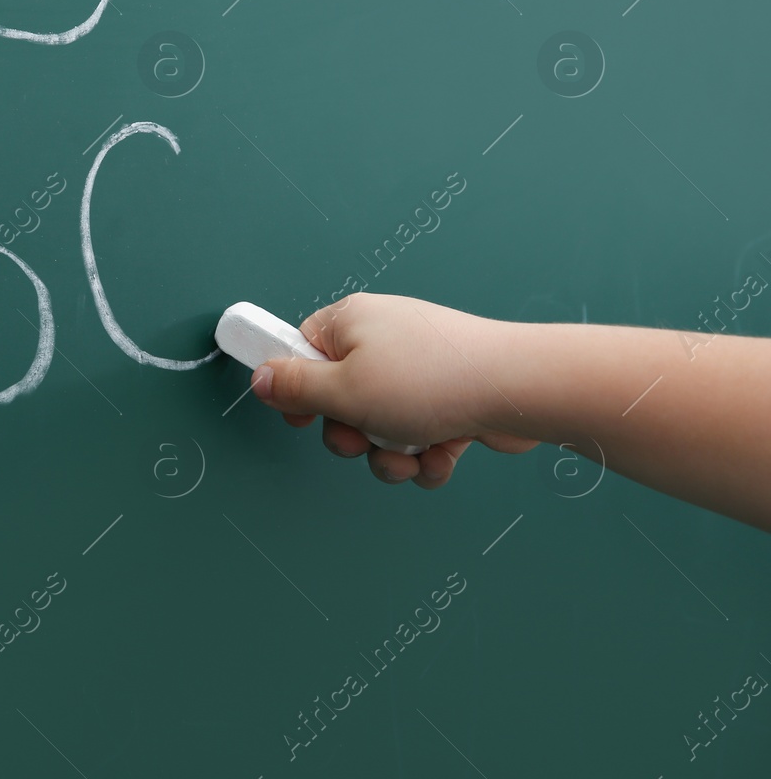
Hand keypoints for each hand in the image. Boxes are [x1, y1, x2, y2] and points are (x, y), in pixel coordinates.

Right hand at [249, 293, 537, 487]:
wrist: (519, 390)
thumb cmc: (431, 381)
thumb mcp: (344, 391)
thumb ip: (294, 389)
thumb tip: (259, 377)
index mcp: (351, 323)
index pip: (302, 349)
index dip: (297, 389)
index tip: (304, 418)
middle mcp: (384, 341)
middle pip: (339, 399)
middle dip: (351, 435)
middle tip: (365, 439)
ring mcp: (419, 372)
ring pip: (379, 427)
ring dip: (390, 455)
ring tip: (413, 453)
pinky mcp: (449, 399)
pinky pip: (418, 435)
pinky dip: (426, 453)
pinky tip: (444, 454)